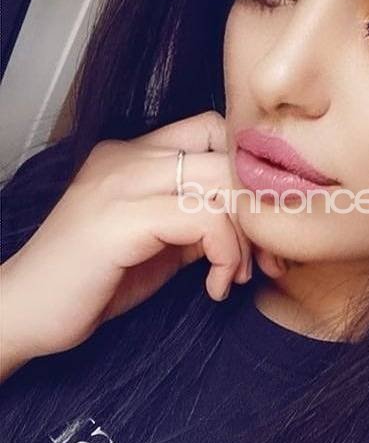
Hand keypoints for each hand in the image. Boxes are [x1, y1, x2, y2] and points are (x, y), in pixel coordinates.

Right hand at [0, 111, 285, 377]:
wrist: (25, 313)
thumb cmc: (94, 281)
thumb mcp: (160, 244)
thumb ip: (197, 221)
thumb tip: (247, 223)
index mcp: (135, 155)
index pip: (212, 129)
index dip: (246, 170)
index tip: (264, 219)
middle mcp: (128, 157)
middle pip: (226, 156)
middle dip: (261, 210)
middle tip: (270, 259)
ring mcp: (121, 182)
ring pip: (222, 183)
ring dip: (247, 238)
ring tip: (237, 276)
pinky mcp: (120, 218)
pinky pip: (204, 220)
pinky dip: (226, 255)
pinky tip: (216, 287)